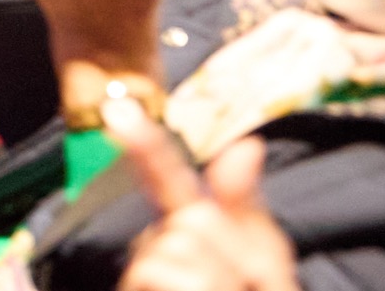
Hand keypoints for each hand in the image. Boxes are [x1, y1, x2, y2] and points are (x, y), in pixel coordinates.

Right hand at [113, 120, 298, 290]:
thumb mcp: (266, 265)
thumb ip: (245, 208)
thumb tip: (247, 142)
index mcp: (193, 233)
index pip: (168, 181)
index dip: (147, 147)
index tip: (118, 111)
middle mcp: (160, 250)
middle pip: (191, 220)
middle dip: (235, 256)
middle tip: (250, 287)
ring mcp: (146, 274)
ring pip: (180, 250)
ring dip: (221, 281)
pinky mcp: (134, 288)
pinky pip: (166, 272)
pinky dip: (204, 286)